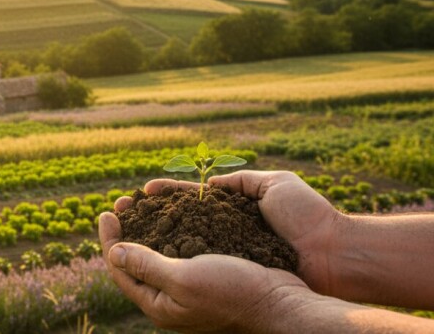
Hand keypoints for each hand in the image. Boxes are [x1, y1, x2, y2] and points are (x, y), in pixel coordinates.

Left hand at [99, 211, 313, 332]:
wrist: (282, 303)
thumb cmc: (233, 292)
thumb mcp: (184, 279)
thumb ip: (146, 266)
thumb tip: (112, 252)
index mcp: (158, 305)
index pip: (120, 269)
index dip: (109, 239)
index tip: (107, 212)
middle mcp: (171, 298)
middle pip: (136, 260)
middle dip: (126, 229)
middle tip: (122, 202)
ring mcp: (190, 287)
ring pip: (159, 252)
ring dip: (149, 226)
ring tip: (144, 202)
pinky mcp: (208, 275)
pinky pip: (182, 249)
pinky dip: (174, 229)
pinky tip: (176, 212)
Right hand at [142, 170, 345, 295]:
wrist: (332, 253)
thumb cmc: (308, 217)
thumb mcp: (275, 184)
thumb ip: (240, 180)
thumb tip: (209, 182)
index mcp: (234, 211)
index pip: (191, 200)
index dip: (165, 196)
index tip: (142, 191)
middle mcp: (225, 234)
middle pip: (176, 223)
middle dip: (147, 216)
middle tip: (121, 209)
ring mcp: (226, 256)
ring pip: (178, 244)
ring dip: (149, 236)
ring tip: (124, 228)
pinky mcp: (231, 274)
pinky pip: (194, 265)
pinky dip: (168, 259)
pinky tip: (147, 253)